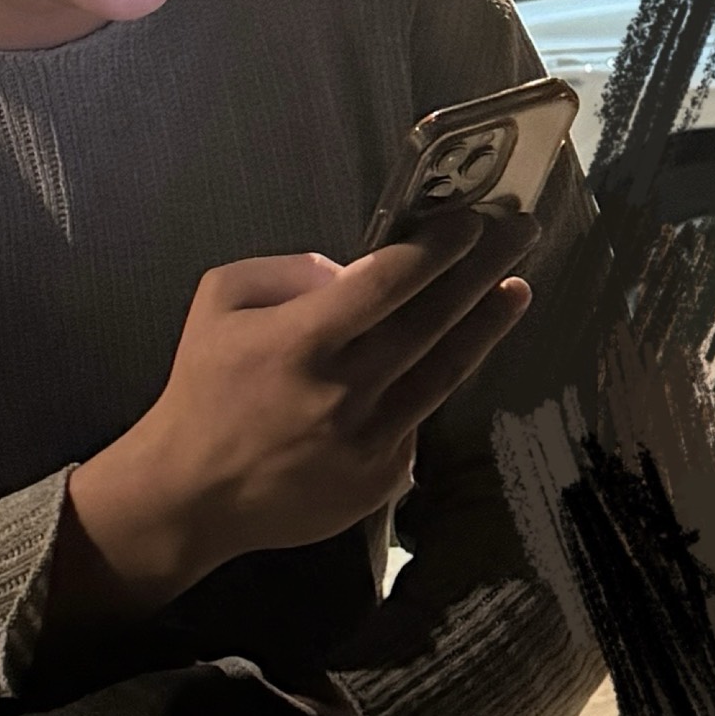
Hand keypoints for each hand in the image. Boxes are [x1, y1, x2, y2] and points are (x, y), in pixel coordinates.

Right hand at [57, 211, 533, 619]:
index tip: (471, 222)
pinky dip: (435, 385)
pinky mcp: (383, 478)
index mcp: (299, 341)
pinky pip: (420, 419)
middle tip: (520, 235)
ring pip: (444, 373)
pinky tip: (450, 358)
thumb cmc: (204, 387)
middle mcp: (343, 390)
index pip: (386, 283)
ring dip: (486, 327)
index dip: (436, 250)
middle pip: (431, 321)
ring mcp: (369, 439)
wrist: (194, 493)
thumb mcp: (218, 302)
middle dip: (481, 271)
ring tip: (517, 291)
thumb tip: (351, 271)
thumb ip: (284, 271)